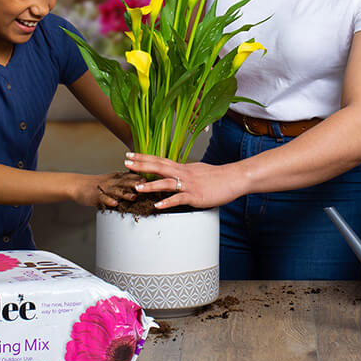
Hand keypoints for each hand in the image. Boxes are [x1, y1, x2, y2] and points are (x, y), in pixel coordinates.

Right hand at [71, 171, 141, 208]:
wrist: (78, 185)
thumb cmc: (97, 184)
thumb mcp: (112, 179)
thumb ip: (125, 181)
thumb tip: (141, 182)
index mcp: (116, 177)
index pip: (130, 176)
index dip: (141, 177)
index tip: (150, 178)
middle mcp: (112, 182)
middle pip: (125, 182)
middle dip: (136, 184)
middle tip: (147, 186)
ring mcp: (104, 189)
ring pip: (116, 191)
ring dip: (125, 194)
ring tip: (134, 197)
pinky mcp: (96, 196)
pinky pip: (103, 199)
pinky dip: (109, 201)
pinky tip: (114, 204)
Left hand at [124, 152, 240, 208]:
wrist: (234, 178)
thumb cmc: (218, 176)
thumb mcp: (198, 170)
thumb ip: (185, 172)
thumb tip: (175, 173)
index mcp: (183, 167)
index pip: (160, 160)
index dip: (144, 158)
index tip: (130, 155)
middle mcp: (183, 173)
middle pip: (159, 167)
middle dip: (141, 165)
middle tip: (126, 162)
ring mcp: (189, 184)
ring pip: (167, 183)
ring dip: (151, 185)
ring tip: (137, 187)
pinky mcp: (196, 196)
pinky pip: (179, 199)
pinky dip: (168, 202)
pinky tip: (158, 205)